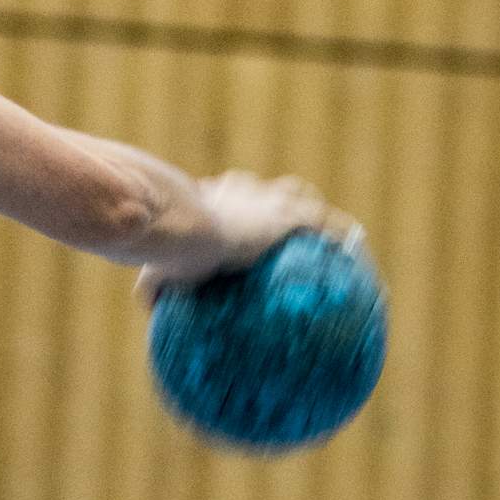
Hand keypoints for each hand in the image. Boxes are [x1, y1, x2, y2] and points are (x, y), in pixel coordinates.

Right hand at [134, 171, 358, 308]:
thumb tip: (146, 310)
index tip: (235, 224)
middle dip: (273, 199)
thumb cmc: (166, 249)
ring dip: (308, 207)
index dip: (232, 207)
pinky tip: (353, 245)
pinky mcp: (287, 215)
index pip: (225, 195)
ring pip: (296, 194)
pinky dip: (338, 231)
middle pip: (263, 189)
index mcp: (208, 198)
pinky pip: (323, 221)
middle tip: (281, 219)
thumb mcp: (152, 274)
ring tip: (323, 229)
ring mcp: (266, 199)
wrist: (186, 229)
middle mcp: (240, 190)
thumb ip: (151, 291)